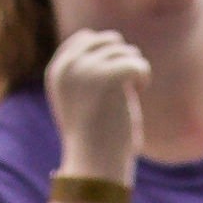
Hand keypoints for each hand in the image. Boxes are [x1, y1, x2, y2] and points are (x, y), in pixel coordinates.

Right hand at [42, 26, 146, 185]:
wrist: (95, 164)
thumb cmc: (95, 139)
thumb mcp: (83, 100)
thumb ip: (88, 73)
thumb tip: (111, 43)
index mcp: (57, 70)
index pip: (85, 38)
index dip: (107, 53)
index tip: (114, 79)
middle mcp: (67, 66)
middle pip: (107, 40)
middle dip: (122, 58)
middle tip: (128, 86)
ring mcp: (85, 69)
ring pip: (125, 50)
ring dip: (134, 69)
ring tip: (133, 93)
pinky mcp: (106, 77)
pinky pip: (137, 62)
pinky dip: (144, 74)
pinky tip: (141, 88)